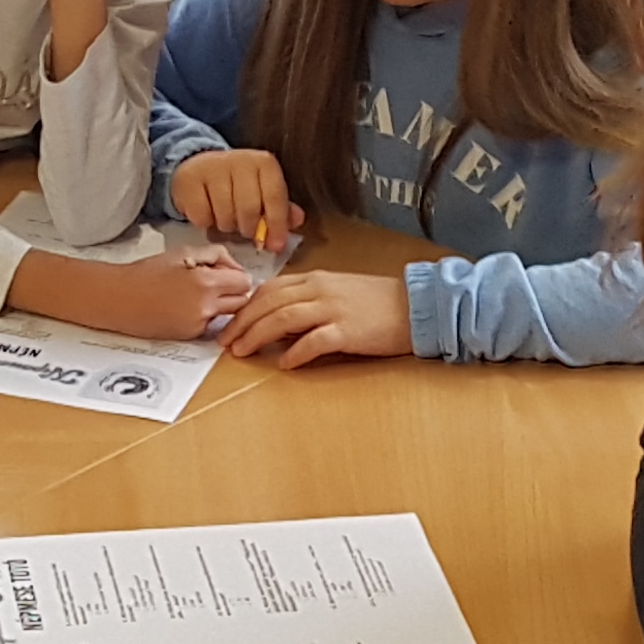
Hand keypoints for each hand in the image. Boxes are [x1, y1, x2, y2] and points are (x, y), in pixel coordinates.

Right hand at [34, 245, 253, 342]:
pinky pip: (211, 325)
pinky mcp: (190, 336)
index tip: (226, 273)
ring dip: (222, 305)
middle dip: (234, 292)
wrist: (119, 299)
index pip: (244, 282)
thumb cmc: (147, 273)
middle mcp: (205, 306)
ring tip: (198, 295)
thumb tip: (236, 267)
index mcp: (205, 281)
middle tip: (216, 284)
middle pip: (242, 301)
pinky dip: (205, 317)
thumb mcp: (183, 252)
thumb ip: (215, 255)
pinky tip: (185, 308)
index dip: (237, 275)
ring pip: (228, 315)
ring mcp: (198, 324)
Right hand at [174, 149, 300, 255]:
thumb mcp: (262, 192)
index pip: (274, 196)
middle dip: (248, 228)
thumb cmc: (237, 186)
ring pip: (225, 215)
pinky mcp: (190, 180)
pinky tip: (208, 214)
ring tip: (226, 220)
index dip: (277, 224)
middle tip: (244, 231)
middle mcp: (240, 160)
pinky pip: (202, 217)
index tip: (275, 246)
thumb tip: (297, 220)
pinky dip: (205, 223)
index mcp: (264, 163)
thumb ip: (281, 208)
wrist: (199, 168)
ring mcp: (213, 168)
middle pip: (249, 209)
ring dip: (226, 227)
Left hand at [226, 271, 411, 365]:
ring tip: (243, 352)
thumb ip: (308, 301)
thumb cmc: (378, 302)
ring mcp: (334, 309)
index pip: (269, 289)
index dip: (245, 307)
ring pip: (283, 318)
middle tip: (226, 342)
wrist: (417, 307)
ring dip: (258, 335)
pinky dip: (295, 353)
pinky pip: (314, 341)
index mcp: (316, 279)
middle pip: (269, 303)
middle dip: (242, 323)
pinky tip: (285, 364)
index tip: (229, 323)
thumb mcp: (338, 292)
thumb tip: (278, 323)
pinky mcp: (348, 331)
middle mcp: (320, 290)